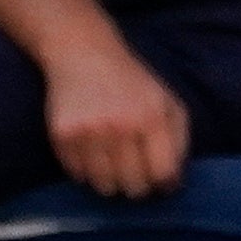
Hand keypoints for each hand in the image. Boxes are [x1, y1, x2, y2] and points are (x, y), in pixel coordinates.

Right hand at [46, 41, 190, 197]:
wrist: (82, 54)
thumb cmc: (133, 84)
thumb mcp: (168, 103)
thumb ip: (178, 143)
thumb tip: (171, 186)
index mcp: (152, 118)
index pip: (161, 174)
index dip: (161, 184)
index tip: (155, 180)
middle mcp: (121, 126)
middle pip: (134, 186)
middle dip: (136, 184)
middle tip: (131, 171)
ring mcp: (89, 132)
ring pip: (104, 186)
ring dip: (110, 181)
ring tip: (110, 161)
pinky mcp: (62, 135)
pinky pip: (78, 175)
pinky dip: (85, 171)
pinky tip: (89, 150)